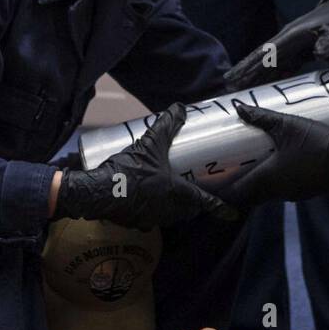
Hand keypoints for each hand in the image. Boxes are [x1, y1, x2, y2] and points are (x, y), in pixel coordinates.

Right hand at [55, 104, 235, 227]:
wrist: (97, 192)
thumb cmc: (128, 170)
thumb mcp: (149, 144)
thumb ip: (166, 125)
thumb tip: (180, 107)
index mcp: (177, 192)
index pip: (205, 202)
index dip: (220, 208)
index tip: (232, 214)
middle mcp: (169, 210)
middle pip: (188, 211)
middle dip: (194, 205)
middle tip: (195, 194)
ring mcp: (152, 219)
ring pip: (171, 216)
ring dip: (175, 208)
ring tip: (171, 193)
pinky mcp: (137, 222)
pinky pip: (152, 218)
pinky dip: (154, 210)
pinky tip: (145, 199)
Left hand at [221, 103, 328, 206]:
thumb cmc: (315, 141)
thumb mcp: (286, 125)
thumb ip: (260, 117)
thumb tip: (237, 106)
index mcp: (268, 179)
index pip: (237, 193)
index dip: (220, 192)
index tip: (207, 186)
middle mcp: (276, 192)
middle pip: (248, 196)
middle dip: (233, 189)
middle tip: (220, 175)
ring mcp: (290, 194)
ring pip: (263, 195)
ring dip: (251, 187)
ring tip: (240, 171)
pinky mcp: (302, 192)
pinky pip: (277, 192)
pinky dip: (266, 185)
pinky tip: (267, 170)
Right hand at [223, 0, 328, 88]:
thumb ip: (328, 41)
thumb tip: (320, 53)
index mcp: (290, 36)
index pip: (266, 53)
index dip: (251, 65)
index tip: (237, 76)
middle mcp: (285, 42)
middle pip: (260, 58)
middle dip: (244, 71)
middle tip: (228, 84)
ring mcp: (289, 48)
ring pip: (267, 64)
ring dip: (253, 75)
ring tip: (237, 88)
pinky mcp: (296, 54)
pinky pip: (279, 67)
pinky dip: (268, 76)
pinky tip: (261, 86)